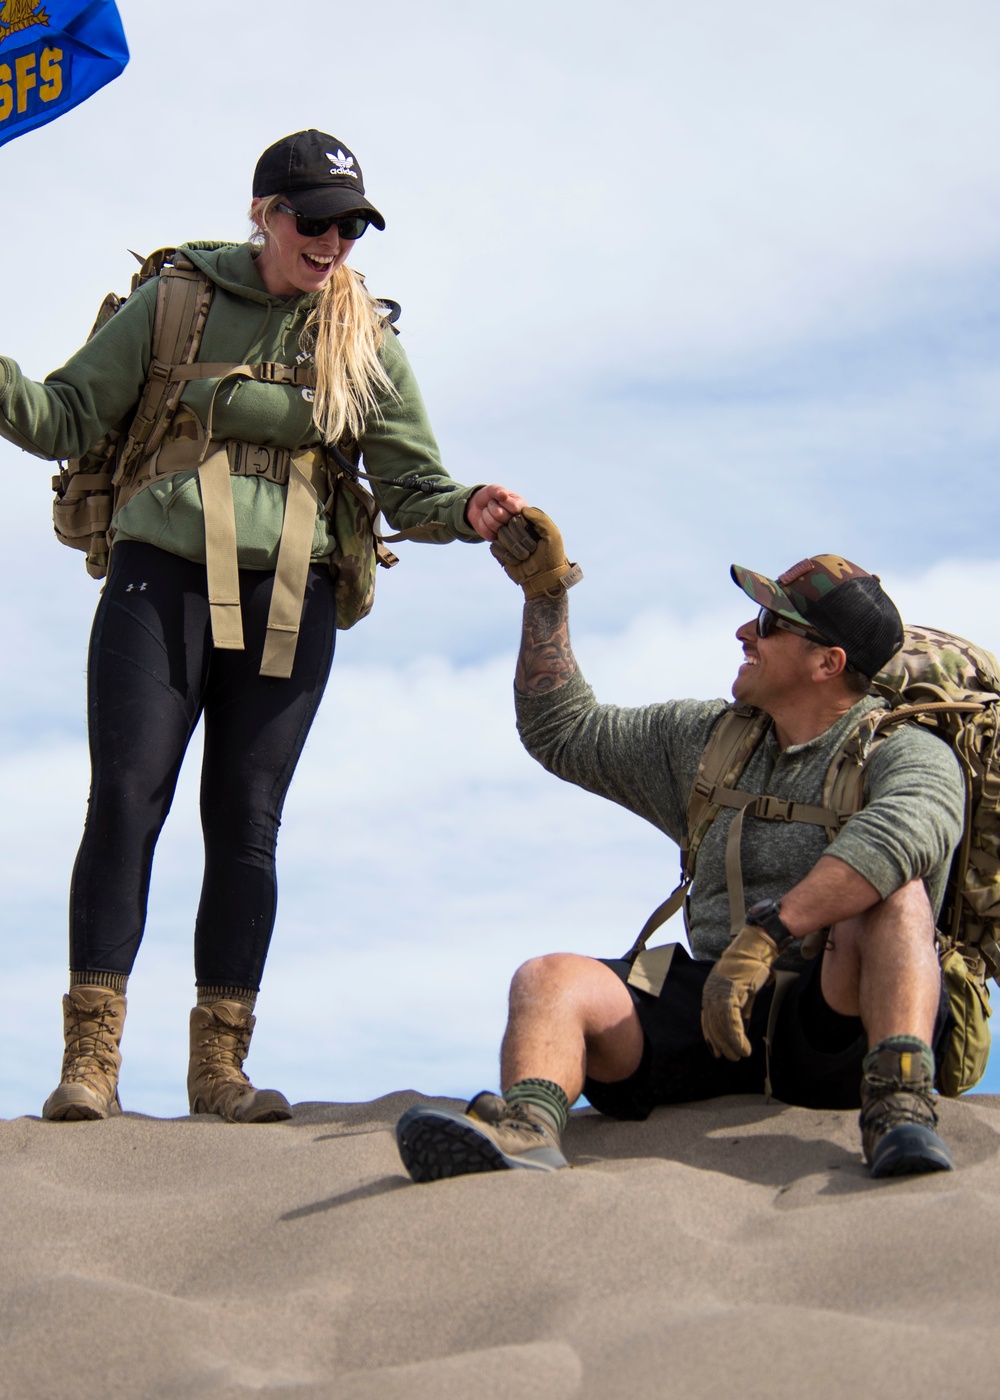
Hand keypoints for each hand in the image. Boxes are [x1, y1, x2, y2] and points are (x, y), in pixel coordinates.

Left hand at [466, 484, 526, 540]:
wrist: (478, 506)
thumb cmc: (490, 497)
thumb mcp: (493, 489)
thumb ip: (498, 490)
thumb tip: (503, 495)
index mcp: (522, 507)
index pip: (514, 507)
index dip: (502, 501)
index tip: (500, 498)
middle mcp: (518, 522)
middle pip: (502, 516)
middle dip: (492, 506)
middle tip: (492, 504)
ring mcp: (507, 532)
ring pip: (493, 524)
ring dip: (486, 514)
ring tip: (489, 511)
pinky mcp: (497, 539)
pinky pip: (487, 532)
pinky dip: (482, 523)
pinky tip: (486, 520)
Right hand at [490, 507, 582, 597]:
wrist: (543, 578)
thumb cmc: (550, 556)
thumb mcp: (552, 535)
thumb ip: (540, 518)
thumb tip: (522, 510)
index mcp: (530, 522)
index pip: (517, 516)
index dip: (525, 529)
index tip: (537, 540)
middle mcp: (517, 528)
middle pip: (507, 524)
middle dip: (520, 540)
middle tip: (531, 551)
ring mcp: (508, 539)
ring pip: (500, 534)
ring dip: (515, 549)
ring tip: (525, 557)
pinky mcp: (500, 550)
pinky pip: (495, 546)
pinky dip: (506, 556)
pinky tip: (516, 562)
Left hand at [701, 924, 781, 1060]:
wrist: (756, 949)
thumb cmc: (750, 967)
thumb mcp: (741, 991)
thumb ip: (738, 1009)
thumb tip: (739, 1028)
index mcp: (710, 991)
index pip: (706, 1020)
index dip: (711, 1037)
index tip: (716, 1051)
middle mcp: (711, 992)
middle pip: (712, 1025)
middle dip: (721, 1044)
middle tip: (730, 1058)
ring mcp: (720, 991)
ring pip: (722, 1026)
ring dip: (731, 1044)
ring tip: (739, 1055)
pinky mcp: (732, 992)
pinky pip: (731, 1020)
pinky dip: (737, 1036)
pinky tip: (744, 1046)